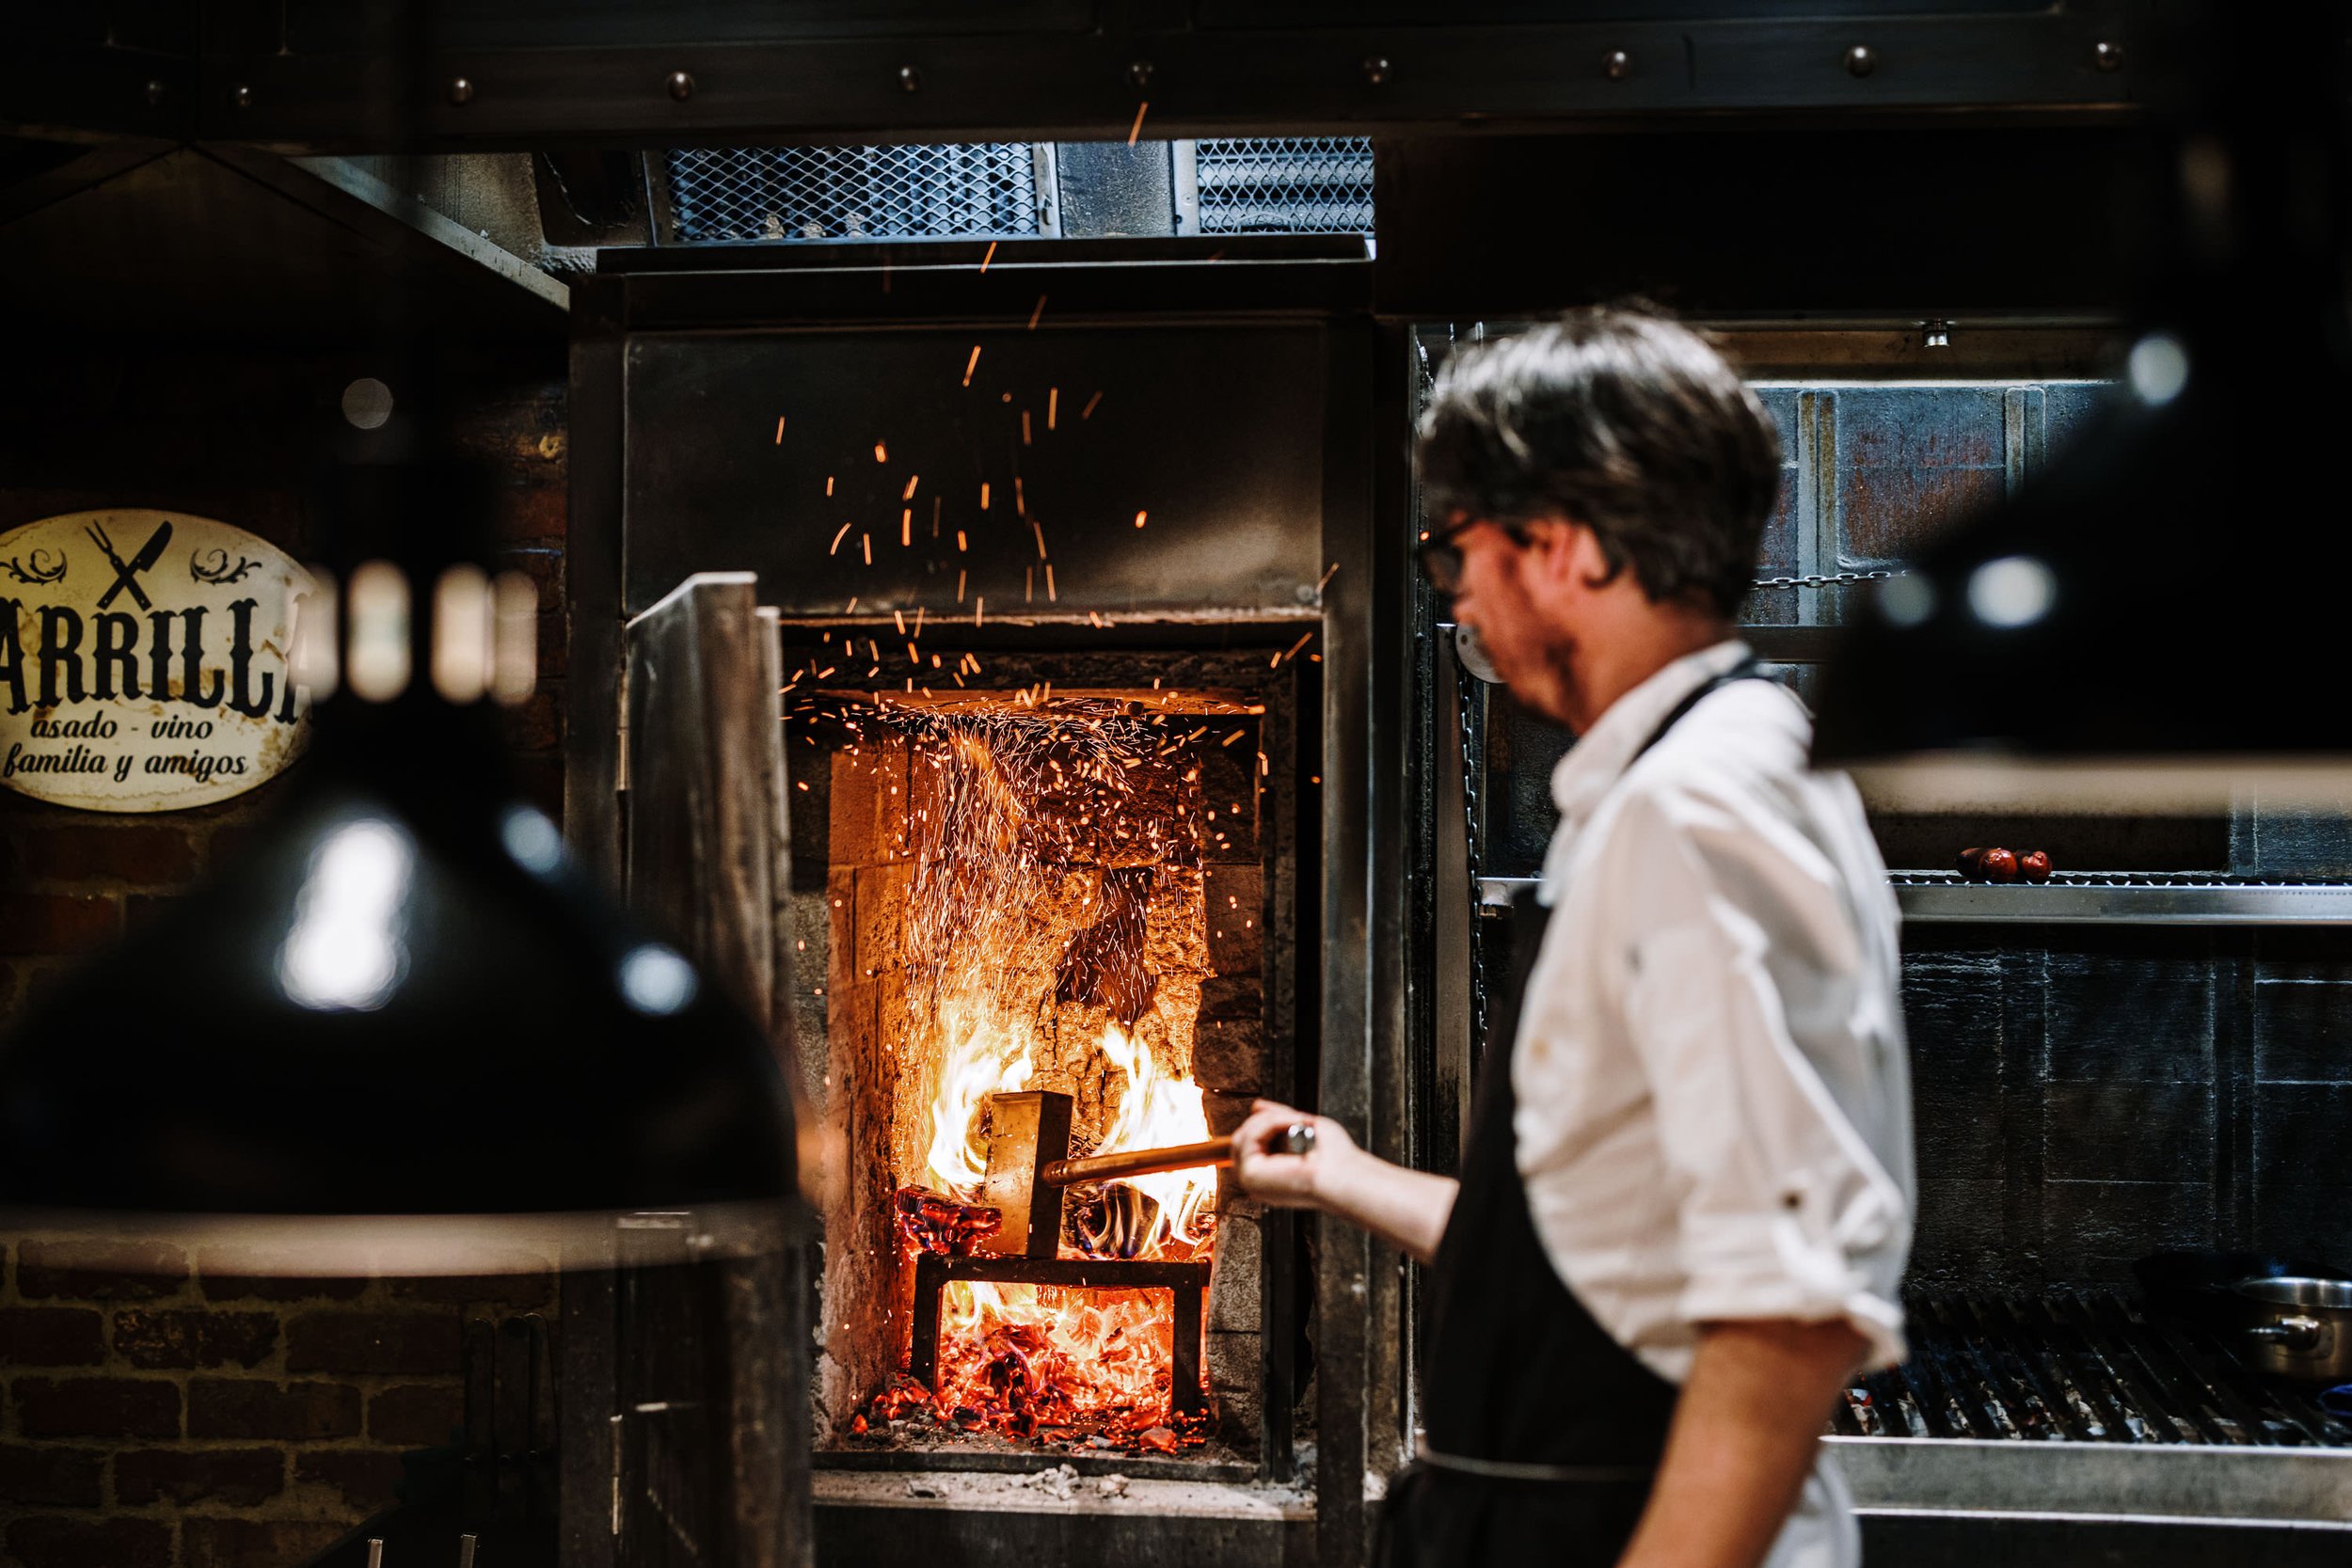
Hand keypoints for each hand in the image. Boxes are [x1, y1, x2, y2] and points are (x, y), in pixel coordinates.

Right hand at [1230, 1099, 1351, 1209]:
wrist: (1343, 1174)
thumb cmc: (1333, 1159)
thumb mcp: (1301, 1129)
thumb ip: (1276, 1119)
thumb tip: (1257, 1106)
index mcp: (1269, 1175)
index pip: (1248, 1145)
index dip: (1260, 1125)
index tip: (1278, 1114)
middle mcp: (1258, 1181)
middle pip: (1240, 1139)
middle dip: (1265, 1120)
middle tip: (1292, 1118)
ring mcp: (1252, 1181)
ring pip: (1242, 1136)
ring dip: (1269, 1120)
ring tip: (1294, 1121)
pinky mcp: (1250, 1176)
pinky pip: (1248, 1139)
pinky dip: (1269, 1124)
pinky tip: (1290, 1124)